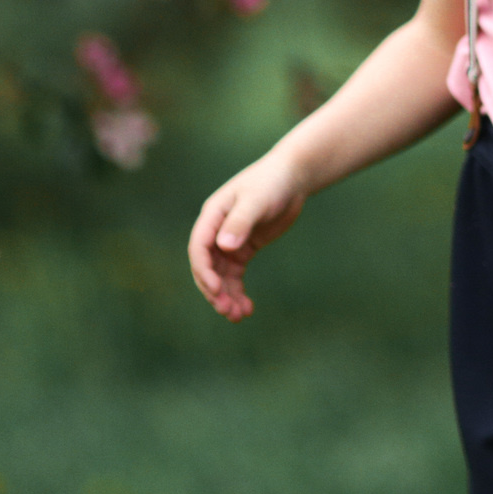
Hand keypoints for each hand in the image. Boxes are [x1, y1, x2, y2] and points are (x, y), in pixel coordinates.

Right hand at [187, 151, 309, 321]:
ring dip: (226, 297)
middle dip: (215, 291)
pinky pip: (235, 276)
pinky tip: (248, 308)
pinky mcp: (244, 248)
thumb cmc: (272, 182)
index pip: (199, 248)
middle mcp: (216, 231)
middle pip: (207, 267)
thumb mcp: (257, 201)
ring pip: (221, 276)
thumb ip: (240, 222)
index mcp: (213, 216)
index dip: (204, 271)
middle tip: (228, 311)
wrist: (293, 177)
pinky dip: (238, 292)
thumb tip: (223, 246)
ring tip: (239, 316)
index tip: (217, 291)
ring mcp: (229, 241)